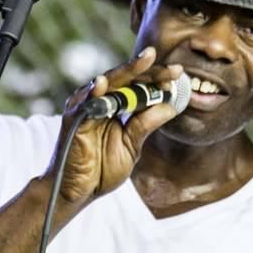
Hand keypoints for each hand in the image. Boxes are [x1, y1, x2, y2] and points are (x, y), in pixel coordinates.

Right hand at [42, 47, 188, 215]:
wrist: (78, 192)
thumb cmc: (102, 169)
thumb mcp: (132, 145)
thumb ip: (146, 125)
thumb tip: (170, 105)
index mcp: (116, 107)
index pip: (139, 86)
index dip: (158, 80)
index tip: (178, 75)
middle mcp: (101, 101)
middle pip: (127, 79)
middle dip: (151, 71)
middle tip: (174, 68)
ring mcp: (86, 107)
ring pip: (108, 82)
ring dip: (127, 71)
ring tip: (146, 59)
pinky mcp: (73, 120)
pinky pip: (84, 103)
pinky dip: (93, 92)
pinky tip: (104, 83)